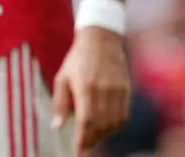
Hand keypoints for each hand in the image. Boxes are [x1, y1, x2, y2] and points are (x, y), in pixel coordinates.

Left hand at [51, 26, 131, 153]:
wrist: (102, 39)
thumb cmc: (78, 59)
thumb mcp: (62, 78)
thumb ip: (60, 103)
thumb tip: (57, 126)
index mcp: (86, 87)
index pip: (86, 121)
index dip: (83, 140)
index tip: (79, 151)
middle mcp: (104, 90)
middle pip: (101, 125)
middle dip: (92, 140)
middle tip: (84, 146)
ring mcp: (118, 90)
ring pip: (114, 123)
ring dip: (104, 135)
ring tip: (94, 137)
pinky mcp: (126, 89)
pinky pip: (124, 115)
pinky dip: (116, 126)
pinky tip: (107, 127)